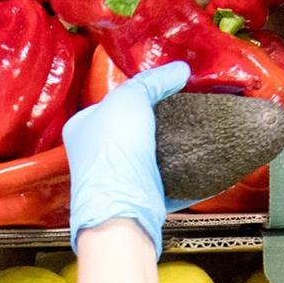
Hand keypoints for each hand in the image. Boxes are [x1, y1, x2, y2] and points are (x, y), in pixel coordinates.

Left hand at [62, 61, 194, 255]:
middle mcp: (98, 154)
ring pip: (153, 154)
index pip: (114, 101)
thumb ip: (152, 81)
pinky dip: (185, 171)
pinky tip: (200, 158)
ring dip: (174, 143)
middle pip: (136, 127)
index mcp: (83, 127)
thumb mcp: (129, 100)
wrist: (123, 211)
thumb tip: (178, 71)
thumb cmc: (113, 154)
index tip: (166, 86)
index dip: (140, 91)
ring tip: (195, 129)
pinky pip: (170, 179)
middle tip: (183, 105)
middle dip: (160, 118)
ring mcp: (121, 178)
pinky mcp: (144, 197)